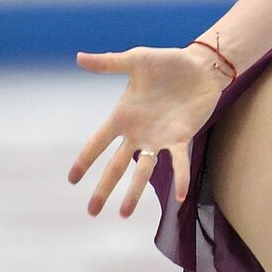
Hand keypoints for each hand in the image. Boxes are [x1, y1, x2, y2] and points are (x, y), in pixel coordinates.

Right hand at [67, 44, 229, 217]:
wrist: (199, 65)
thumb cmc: (166, 62)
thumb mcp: (136, 60)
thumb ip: (109, 63)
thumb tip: (79, 57)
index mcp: (123, 116)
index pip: (98, 142)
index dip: (85, 160)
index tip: (72, 180)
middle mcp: (138, 133)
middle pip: (116, 165)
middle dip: (103, 188)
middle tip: (92, 211)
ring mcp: (159, 138)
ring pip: (143, 171)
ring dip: (134, 192)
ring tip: (123, 214)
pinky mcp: (181, 137)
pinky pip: (179, 162)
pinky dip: (180, 179)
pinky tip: (179, 197)